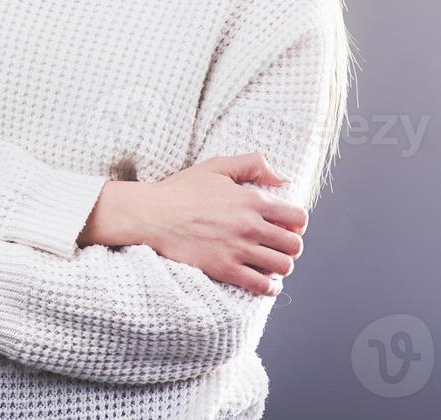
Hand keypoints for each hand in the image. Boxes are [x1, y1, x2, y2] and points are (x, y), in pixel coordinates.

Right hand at [139, 152, 307, 295]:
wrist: (152, 215)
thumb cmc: (181, 190)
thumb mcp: (216, 166)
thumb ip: (252, 164)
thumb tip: (283, 178)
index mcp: (251, 200)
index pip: (298, 217)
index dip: (296, 223)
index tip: (286, 225)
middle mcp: (250, 226)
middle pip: (294, 245)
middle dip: (290, 245)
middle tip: (277, 245)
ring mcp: (239, 249)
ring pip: (284, 266)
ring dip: (281, 266)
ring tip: (269, 262)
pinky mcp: (226, 269)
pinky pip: (263, 286)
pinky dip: (270, 286)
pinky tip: (264, 280)